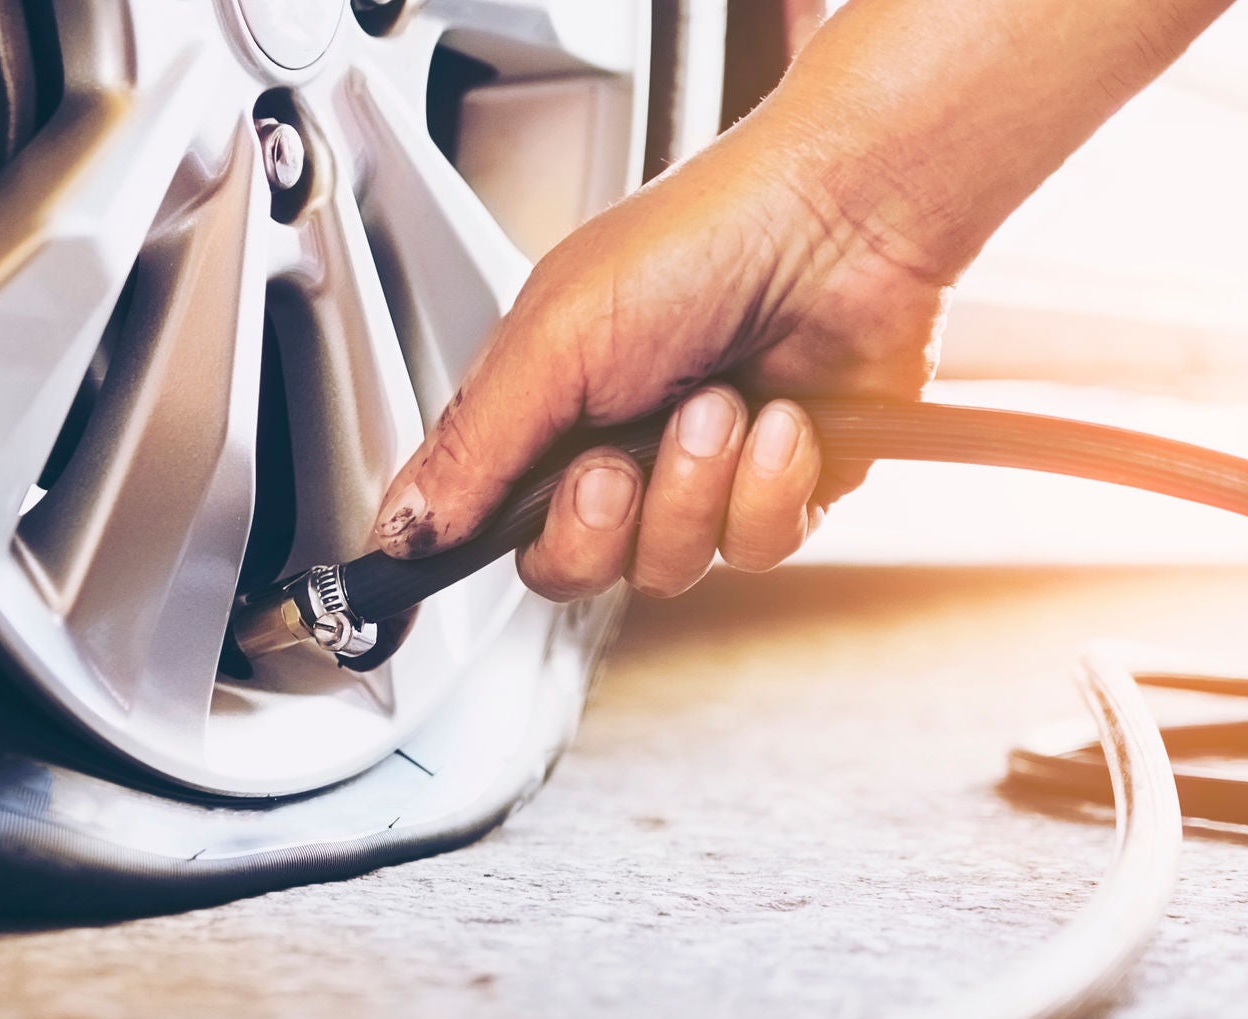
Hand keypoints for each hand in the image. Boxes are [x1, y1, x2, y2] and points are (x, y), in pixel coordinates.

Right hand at [372, 103, 951, 597]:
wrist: (846, 223)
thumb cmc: (702, 242)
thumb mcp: (552, 340)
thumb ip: (472, 446)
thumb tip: (400, 526)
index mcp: (545, 409)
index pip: (487, 521)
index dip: (480, 545)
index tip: (478, 538)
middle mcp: (617, 449)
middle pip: (574, 567)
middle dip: (600, 521)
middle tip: (618, 459)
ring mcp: (700, 477)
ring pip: (670, 566)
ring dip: (695, 488)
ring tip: (719, 406)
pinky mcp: (780, 493)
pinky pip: (756, 549)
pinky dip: (769, 487)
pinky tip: (781, 422)